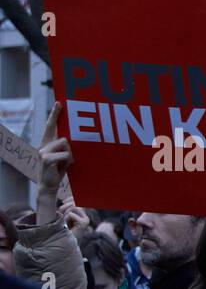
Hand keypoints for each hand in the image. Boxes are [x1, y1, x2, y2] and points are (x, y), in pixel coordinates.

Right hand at [36, 103, 72, 224]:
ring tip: (66, 163)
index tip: (59, 103)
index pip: (51, 125)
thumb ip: (68, 147)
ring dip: (71, 155)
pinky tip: (62, 167)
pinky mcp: (46, 158)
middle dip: (65, 131)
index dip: (55, 114)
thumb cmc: (59, 170)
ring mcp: (43, 151)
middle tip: (65, 119)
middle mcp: (44, 144)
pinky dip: (69, 161)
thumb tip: (78, 138)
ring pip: (66, 145)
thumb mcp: (65, 156)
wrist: (49, 185)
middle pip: (62, 135)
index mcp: (48, 142)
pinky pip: (66, 155)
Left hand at [59, 199, 89, 237]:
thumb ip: (65, 209)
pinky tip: (66, 225)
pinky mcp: (84, 222)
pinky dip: (65, 218)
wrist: (66, 244)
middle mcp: (85, 217)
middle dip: (65, 206)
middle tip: (59, 211)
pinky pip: (71, 214)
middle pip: (76, 203)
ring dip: (65, 213)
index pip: (79, 202)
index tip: (63, 201)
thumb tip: (65, 201)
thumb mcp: (63, 218)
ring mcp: (86, 219)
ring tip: (63, 221)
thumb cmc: (62, 231)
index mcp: (81, 215)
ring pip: (74, 208)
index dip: (71, 199)